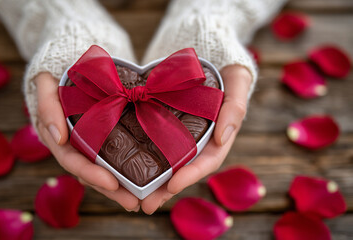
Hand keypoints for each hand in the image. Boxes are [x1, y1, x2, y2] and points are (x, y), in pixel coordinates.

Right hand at [34, 72, 140, 211]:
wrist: (68, 68)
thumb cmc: (55, 75)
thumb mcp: (46, 84)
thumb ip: (47, 106)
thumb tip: (58, 136)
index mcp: (56, 137)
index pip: (72, 161)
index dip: (91, 173)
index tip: (112, 183)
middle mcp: (71, 146)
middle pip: (90, 174)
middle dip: (111, 190)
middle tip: (133, 203)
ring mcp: (86, 146)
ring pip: (102, 172)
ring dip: (121, 189)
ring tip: (142, 201)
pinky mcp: (101, 141)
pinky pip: (112, 160)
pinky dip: (125, 173)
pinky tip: (143, 183)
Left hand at [140, 65, 252, 213]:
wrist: (210, 53)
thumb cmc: (228, 66)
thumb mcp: (238, 81)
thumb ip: (235, 106)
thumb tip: (223, 138)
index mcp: (220, 134)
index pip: (207, 161)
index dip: (190, 175)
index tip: (171, 185)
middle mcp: (201, 139)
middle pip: (184, 169)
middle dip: (166, 189)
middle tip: (146, 205)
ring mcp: (184, 133)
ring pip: (169, 163)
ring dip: (153, 182)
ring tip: (134, 197)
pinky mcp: (168, 124)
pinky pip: (156, 144)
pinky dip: (145, 159)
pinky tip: (129, 169)